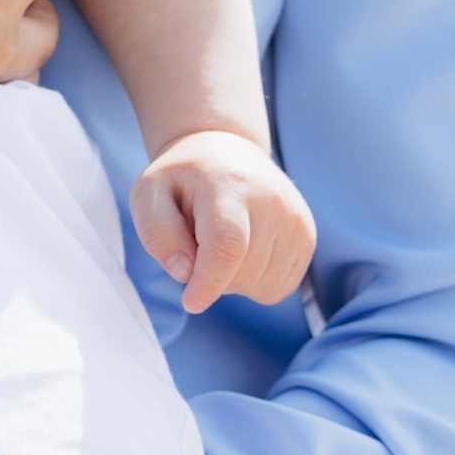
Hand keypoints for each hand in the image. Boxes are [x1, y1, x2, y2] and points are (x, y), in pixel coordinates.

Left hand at [131, 130, 314, 314]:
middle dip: (213, 278)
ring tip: (222, 243)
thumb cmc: (182, 180)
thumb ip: (158, 234)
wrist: (226, 151)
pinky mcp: (306, 235)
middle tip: (198, 244)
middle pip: (244, 272)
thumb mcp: (149, 195)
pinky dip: (256, 283)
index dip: (210, 282)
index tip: (191, 303)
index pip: (228, 244)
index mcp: (228, 184)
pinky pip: (280, 288)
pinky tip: (243, 252)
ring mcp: (295, 218)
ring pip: (263, 286)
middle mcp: (271, 199)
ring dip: (235, 282)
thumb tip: (186, 273)